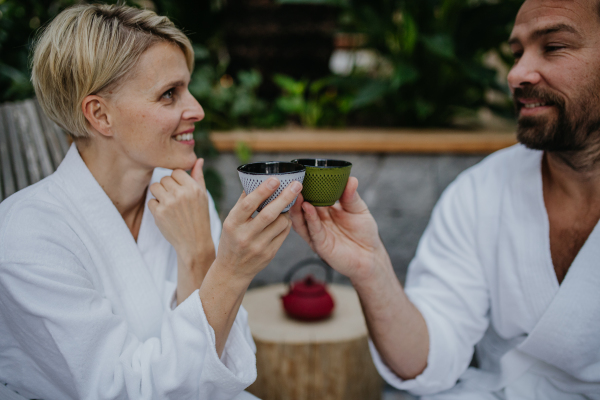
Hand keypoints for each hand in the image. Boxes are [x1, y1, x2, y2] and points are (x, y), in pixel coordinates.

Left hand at [148, 158, 214, 301]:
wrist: (194, 243)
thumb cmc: (199, 218)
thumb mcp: (203, 197)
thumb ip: (198, 177)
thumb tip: (199, 159)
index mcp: (194, 188)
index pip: (176, 171)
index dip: (176, 180)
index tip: (180, 190)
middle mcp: (182, 193)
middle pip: (164, 178)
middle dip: (167, 188)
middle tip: (174, 200)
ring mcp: (169, 203)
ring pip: (155, 187)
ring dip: (159, 195)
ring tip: (168, 205)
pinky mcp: (159, 213)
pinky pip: (151, 201)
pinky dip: (155, 207)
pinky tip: (165, 215)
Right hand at [212, 177, 301, 283]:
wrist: (232, 271)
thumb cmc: (231, 240)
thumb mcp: (230, 222)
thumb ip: (242, 203)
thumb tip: (255, 182)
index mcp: (233, 224)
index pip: (249, 204)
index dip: (263, 191)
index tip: (275, 179)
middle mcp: (245, 236)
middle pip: (269, 214)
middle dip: (285, 197)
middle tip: (296, 185)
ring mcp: (259, 246)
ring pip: (281, 223)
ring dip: (287, 211)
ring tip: (286, 204)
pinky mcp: (269, 254)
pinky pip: (284, 233)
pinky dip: (286, 223)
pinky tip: (284, 218)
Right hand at [290, 177, 385, 281]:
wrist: (370, 256)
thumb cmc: (364, 233)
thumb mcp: (359, 210)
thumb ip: (351, 197)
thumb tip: (351, 179)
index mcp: (325, 210)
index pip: (313, 196)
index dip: (308, 187)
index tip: (303, 174)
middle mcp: (318, 221)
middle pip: (303, 207)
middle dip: (298, 195)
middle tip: (295, 182)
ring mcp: (317, 233)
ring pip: (302, 219)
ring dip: (297, 207)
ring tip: (297, 194)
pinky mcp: (320, 245)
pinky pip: (312, 230)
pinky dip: (309, 218)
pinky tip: (308, 208)